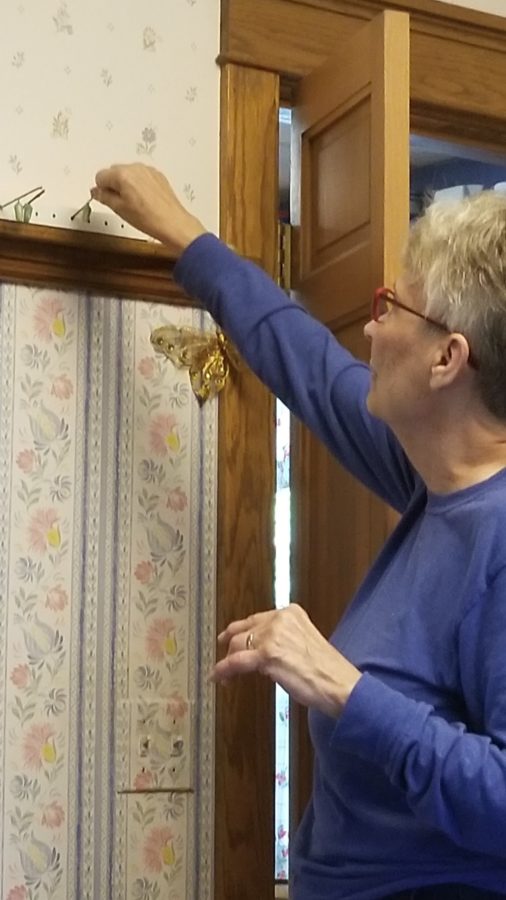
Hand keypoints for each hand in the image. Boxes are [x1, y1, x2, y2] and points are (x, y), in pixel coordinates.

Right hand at [91, 163, 207, 255]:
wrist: (172, 223)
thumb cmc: (148, 218)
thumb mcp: (120, 209)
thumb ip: (104, 197)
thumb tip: (96, 191)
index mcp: (122, 174)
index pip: (100, 176)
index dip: (102, 189)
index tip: (108, 199)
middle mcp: (135, 167)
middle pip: (114, 172)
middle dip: (114, 185)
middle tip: (121, 203)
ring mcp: (147, 170)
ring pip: (128, 173)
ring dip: (127, 184)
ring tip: (135, 204)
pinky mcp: (157, 175)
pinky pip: (141, 176)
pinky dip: (139, 184)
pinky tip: (145, 200)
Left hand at [211, 604, 361, 716]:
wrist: (338, 684)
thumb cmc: (327, 671)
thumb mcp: (304, 642)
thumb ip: (284, 638)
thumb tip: (263, 649)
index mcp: (291, 613)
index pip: (257, 618)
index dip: (241, 629)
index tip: (232, 635)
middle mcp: (281, 619)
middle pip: (243, 629)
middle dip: (230, 643)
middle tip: (223, 651)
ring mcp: (273, 635)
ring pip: (237, 644)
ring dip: (227, 660)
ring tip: (223, 673)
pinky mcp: (267, 654)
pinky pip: (236, 661)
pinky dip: (224, 670)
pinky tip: (220, 677)